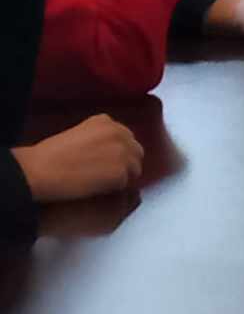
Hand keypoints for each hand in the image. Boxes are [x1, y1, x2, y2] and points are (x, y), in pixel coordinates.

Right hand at [14, 116, 143, 204]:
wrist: (40, 171)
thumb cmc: (48, 157)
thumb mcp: (76, 135)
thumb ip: (96, 138)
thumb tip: (105, 153)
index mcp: (105, 121)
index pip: (125, 138)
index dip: (118, 153)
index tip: (108, 164)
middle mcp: (118, 132)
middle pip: (135, 151)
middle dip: (125, 164)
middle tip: (110, 178)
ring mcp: (121, 151)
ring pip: (134, 168)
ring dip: (122, 177)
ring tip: (104, 187)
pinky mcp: (119, 171)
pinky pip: (125, 183)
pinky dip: (114, 189)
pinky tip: (99, 192)